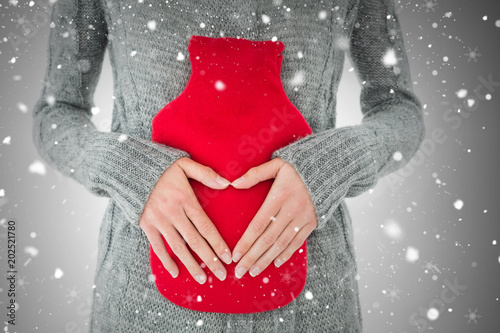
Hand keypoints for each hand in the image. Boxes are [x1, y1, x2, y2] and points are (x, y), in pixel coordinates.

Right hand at [139, 156, 232, 283]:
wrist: (130, 169)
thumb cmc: (162, 167)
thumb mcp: (184, 164)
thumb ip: (205, 174)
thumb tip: (227, 183)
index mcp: (185, 199)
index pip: (205, 226)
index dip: (218, 243)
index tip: (228, 257)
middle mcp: (173, 212)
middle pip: (194, 241)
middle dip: (209, 259)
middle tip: (221, 274)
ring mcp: (158, 220)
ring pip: (178, 248)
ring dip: (190, 265)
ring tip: (202, 279)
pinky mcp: (146, 225)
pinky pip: (157, 247)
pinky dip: (166, 261)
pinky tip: (175, 272)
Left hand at [230, 157, 317, 277]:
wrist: (328, 169)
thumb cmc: (296, 168)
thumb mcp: (276, 165)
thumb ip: (255, 174)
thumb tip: (234, 183)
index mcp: (279, 196)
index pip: (258, 224)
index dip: (246, 242)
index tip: (235, 255)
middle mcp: (291, 210)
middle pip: (268, 239)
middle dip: (252, 257)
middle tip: (240, 271)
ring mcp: (303, 218)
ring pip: (282, 244)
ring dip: (266, 260)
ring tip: (253, 272)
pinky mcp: (312, 223)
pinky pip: (297, 242)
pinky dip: (286, 254)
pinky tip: (275, 263)